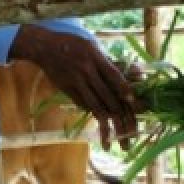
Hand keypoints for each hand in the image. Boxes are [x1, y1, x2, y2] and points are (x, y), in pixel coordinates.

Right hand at [9, 25, 138, 150]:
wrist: (45, 47)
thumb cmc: (73, 44)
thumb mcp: (92, 45)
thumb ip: (109, 61)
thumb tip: (135, 73)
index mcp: (96, 57)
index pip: (115, 77)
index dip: (127, 92)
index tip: (138, 106)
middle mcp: (87, 71)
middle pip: (107, 97)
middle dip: (121, 117)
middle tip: (131, 133)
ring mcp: (76, 82)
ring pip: (95, 106)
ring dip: (105, 125)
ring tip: (112, 140)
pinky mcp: (67, 90)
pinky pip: (83, 105)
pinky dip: (93, 113)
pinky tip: (100, 126)